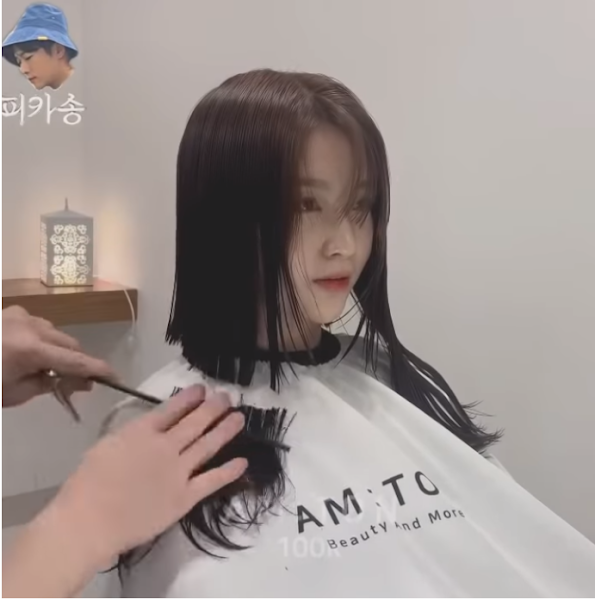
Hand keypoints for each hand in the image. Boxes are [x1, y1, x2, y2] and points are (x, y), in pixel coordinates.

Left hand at [2, 305, 113, 406]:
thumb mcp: (15, 393)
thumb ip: (51, 384)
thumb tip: (81, 381)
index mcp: (30, 350)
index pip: (75, 361)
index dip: (97, 369)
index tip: (115, 378)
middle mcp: (31, 327)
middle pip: (70, 344)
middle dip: (76, 362)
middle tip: (75, 382)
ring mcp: (23, 315)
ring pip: (57, 333)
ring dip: (59, 349)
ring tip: (45, 365)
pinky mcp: (14, 311)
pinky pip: (40, 324)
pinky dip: (42, 338)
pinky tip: (28, 348)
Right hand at [39, 385, 246, 566]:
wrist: (91, 520)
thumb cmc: (87, 484)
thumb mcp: (106, 446)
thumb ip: (131, 435)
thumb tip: (147, 429)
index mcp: (143, 431)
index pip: (172, 409)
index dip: (190, 397)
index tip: (203, 389)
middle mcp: (166, 446)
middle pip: (196, 422)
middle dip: (213, 407)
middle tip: (227, 398)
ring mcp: (179, 471)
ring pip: (208, 445)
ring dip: (225, 429)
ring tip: (239, 418)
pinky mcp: (186, 497)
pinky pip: (212, 481)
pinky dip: (229, 471)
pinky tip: (243, 462)